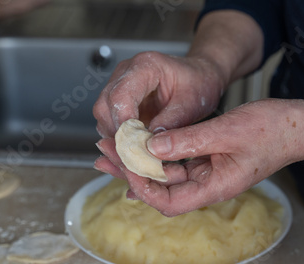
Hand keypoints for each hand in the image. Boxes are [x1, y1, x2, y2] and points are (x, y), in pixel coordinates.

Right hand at [93, 51, 224, 179]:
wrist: (200, 76)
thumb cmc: (198, 82)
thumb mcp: (192, 103)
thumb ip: (172, 121)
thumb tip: (152, 144)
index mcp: (145, 66)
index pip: (121, 95)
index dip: (123, 123)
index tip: (133, 145)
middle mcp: (126, 73)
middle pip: (105, 107)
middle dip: (117, 136)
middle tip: (135, 157)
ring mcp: (119, 86)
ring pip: (103, 117)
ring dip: (116, 140)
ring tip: (137, 157)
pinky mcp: (120, 102)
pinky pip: (110, 123)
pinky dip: (119, 139)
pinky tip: (135, 151)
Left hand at [102, 99, 303, 215]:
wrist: (298, 125)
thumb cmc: (272, 130)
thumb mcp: (227, 131)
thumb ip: (189, 139)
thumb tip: (152, 145)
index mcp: (215, 187)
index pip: (169, 202)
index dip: (143, 187)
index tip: (124, 164)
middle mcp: (209, 184)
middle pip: (162, 188)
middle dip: (131, 171)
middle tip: (104, 153)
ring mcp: (208, 171)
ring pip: (166, 173)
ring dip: (140, 159)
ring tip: (113, 144)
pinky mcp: (209, 158)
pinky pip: (177, 160)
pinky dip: (158, 150)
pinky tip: (141, 141)